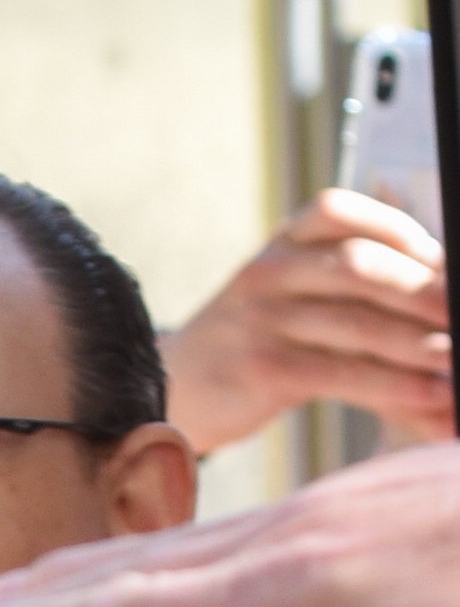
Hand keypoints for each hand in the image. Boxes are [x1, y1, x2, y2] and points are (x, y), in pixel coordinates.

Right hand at [0, 441, 459, 606]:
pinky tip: (200, 566)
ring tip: (38, 589)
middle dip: (42, 597)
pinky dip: (184, 552)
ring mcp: (354, 502)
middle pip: (143, 570)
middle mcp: (312, 534)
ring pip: (197, 542)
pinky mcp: (395, 494)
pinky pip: (255, 525)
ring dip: (104, 568)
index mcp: (307, 596)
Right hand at [162, 187, 451, 457]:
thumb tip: (442, 316)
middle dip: (424, 291)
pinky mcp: (263, 371)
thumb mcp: (294, 296)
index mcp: (284, 240)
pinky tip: (428, 393)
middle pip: (361, 266)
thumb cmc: (257, 343)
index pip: (345, 213)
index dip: (403, 232)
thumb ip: (357, 290)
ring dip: (419, 345)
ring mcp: (262, 320)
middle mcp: (270, 270)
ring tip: (457, 360)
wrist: (175, 390)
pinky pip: (342, 373)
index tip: (444, 262)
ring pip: (357, 324)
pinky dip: (394, 385)